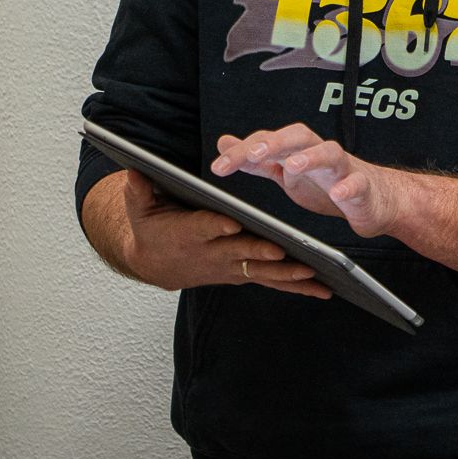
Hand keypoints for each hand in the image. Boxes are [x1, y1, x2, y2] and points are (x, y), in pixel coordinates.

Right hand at [94, 169, 328, 299]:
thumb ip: (139, 191)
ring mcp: (229, 267)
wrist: (155, 265)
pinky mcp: (241, 274)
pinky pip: (271, 281)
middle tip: (282, 252)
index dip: (216, 227)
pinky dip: (296, 286)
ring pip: (261, 272)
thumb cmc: (151, 228)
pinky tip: (323, 289)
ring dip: (288, 275)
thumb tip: (134, 169)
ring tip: (315, 274)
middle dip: (260, 254)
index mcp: (189, 233)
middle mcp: (212, 253)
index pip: (204, 228)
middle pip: (239, 253)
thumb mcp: (140, 209)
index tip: (231, 224)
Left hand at [212, 123, 406, 238]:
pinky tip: (338, 194)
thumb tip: (224, 142)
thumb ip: (256, 159)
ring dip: (311, 156)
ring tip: (293, 165)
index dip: (243, 152)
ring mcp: (343, 169)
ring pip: (330, 153)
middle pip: (298, 136)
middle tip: (253, 154)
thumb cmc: (328, 182)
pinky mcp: (363, 188)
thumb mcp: (285, 171)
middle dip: (275, 142)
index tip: (218, 166)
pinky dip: (348, 187)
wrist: (374, 199)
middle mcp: (319, 154)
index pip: (268, 142)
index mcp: (298, 151)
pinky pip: (357, 183)